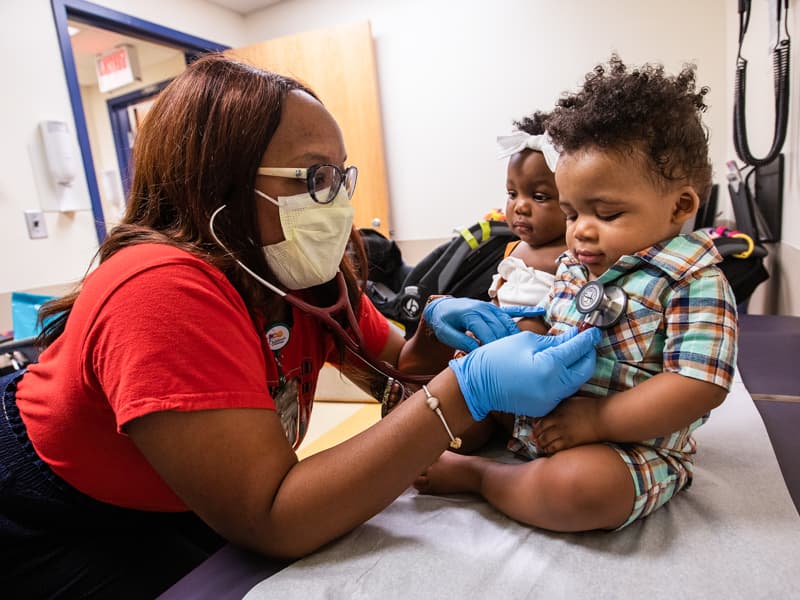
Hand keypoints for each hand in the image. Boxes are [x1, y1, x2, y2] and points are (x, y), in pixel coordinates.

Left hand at [424, 297, 544, 351]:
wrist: (440, 307)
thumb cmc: (443, 322)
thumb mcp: (446, 334)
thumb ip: (461, 341)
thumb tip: (477, 350)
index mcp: (471, 314)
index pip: (488, 333)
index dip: (494, 348)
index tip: (499, 361)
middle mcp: (484, 309)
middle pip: (501, 329)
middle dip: (507, 345)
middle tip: (516, 360)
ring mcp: (491, 308)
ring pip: (508, 323)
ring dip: (517, 336)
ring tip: (527, 348)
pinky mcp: (495, 309)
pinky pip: (513, 310)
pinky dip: (526, 311)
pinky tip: (539, 312)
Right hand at [449, 327, 600, 420]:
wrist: (478, 384)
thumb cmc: (498, 358)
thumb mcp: (526, 342)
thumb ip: (554, 340)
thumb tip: (573, 337)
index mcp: (550, 366)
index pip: (579, 349)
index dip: (588, 338)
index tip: (592, 330)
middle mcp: (554, 387)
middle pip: (585, 369)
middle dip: (587, 354)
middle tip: (584, 341)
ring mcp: (550, 400)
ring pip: (576, 382)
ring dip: (577, 367)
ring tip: (571, 352)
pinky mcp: (545, 407)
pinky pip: (563, 392)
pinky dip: (564, 379)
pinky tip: (556, 369)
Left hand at [532, 395, 603, 453]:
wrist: (603, 418)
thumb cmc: (589, 407)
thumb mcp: (571, 401)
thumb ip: (559, 405)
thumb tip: (549, 406)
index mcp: (558, 412)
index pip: (540, 420)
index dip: (535, 425)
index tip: (534, 426)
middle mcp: (558, 423)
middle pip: (541, 431)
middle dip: (535, 435)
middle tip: (533, 437)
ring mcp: (564, 434)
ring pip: (545, 441)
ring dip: (540, 443)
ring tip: (539, 444)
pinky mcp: (570, 442)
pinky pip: (555, 448)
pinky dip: (548, 449)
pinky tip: (547, 449)